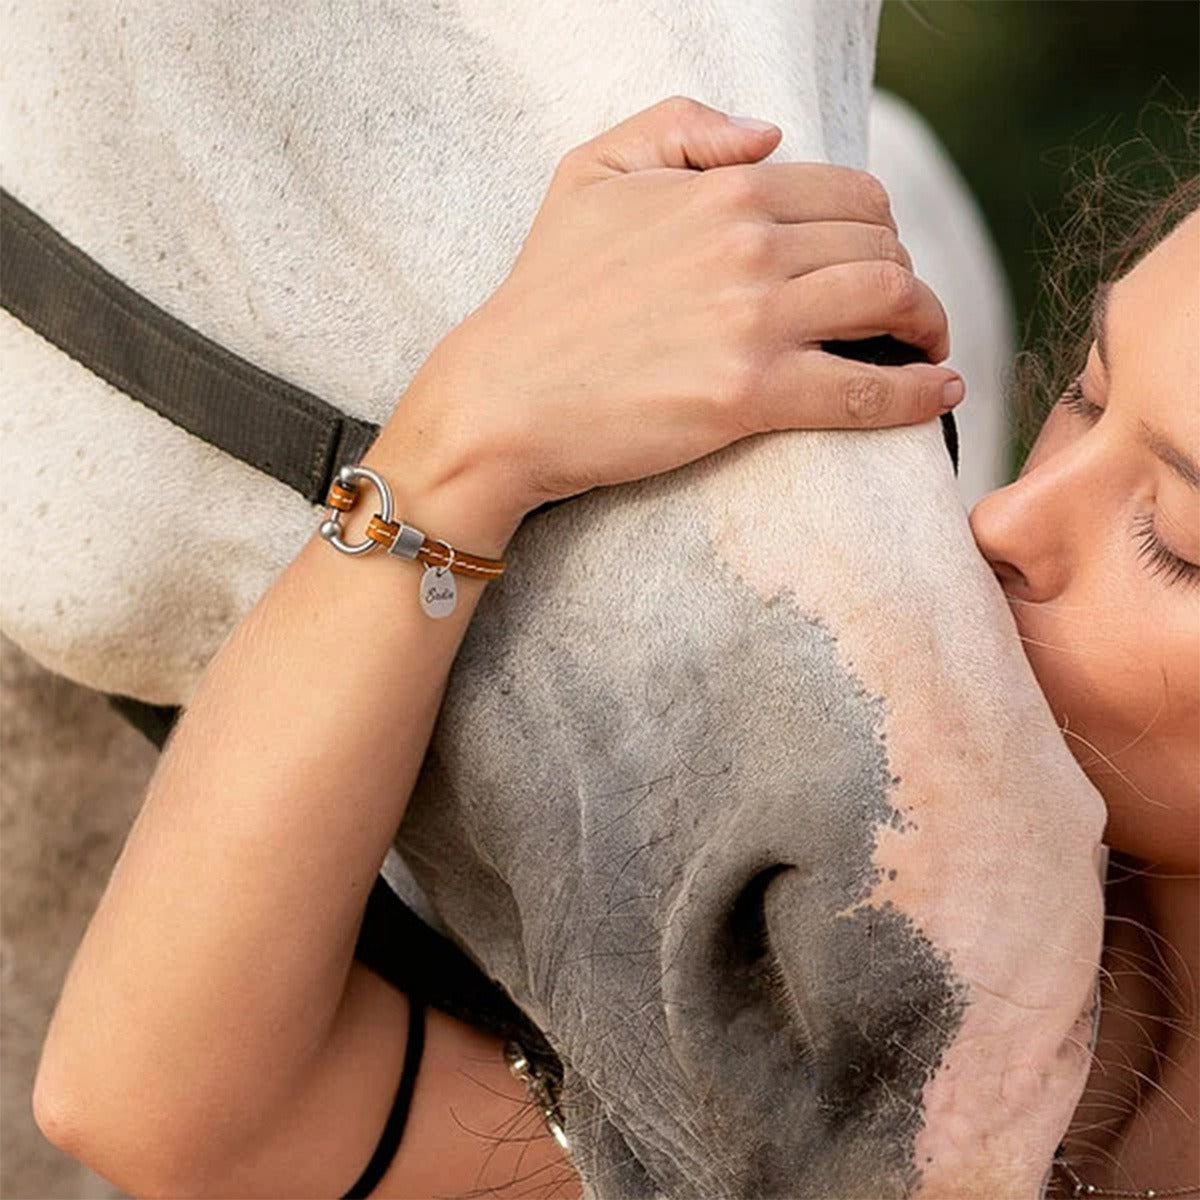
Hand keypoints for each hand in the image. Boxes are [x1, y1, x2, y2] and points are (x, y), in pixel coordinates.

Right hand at [403, 95, 962, 519]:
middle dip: (905, 277)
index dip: (878, 230)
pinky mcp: (750, 396)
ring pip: (891, 303)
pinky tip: (940, 391)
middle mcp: (749, 246)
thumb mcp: (590, 172)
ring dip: (927, 325)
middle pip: (882, 247)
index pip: (850, 195)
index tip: (875, 264)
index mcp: (722, 190)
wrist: (503, 397)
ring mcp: (753, 322)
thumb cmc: (543, 292)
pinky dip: (917, 392)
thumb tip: (769, 134)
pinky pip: (866, 390)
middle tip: (902, 314)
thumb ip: (681, 128)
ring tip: (927, 348)